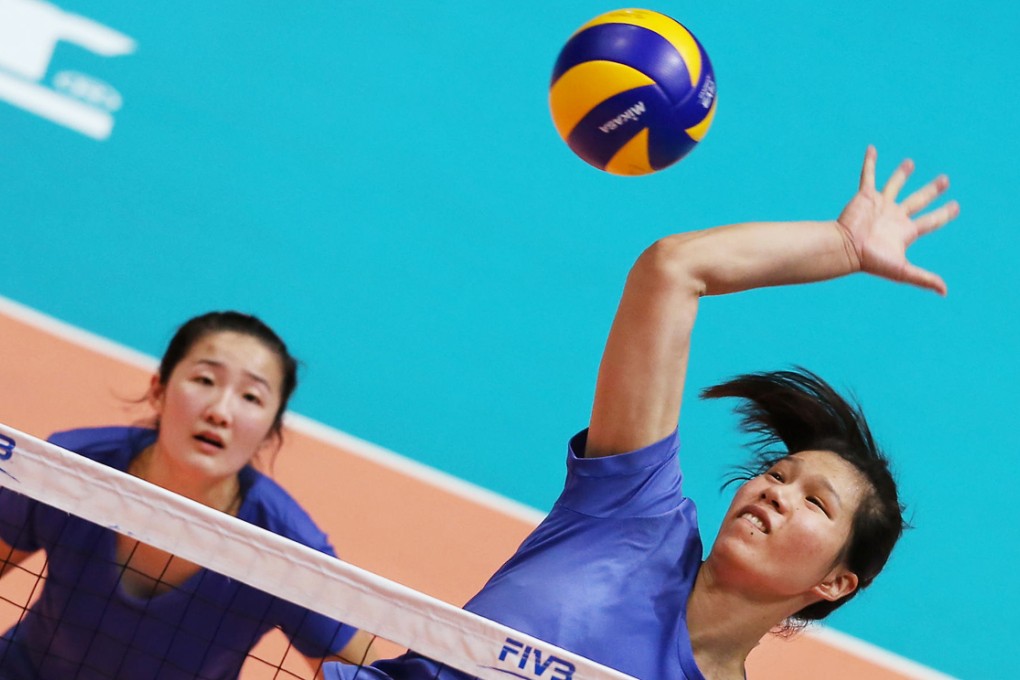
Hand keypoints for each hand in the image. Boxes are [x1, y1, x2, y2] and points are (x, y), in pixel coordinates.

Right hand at [837, 146, 958, 294]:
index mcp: (905, 231)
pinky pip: (869, 175)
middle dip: (932, 190)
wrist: (846, 249)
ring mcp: (880, 205)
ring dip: (902, 174)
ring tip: (910, 163)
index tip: (956, 206)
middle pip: (918, 200)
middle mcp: (895, 216)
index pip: (931, 220)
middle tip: (945, 180)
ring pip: (895, 185)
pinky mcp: (865, 197)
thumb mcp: (901, 271)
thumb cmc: (871, 261)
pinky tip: (872, 149)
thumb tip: (945, 291)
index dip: (944, 214)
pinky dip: (870, 162)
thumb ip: (923, 278)